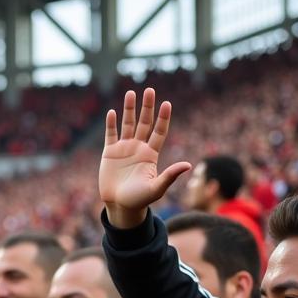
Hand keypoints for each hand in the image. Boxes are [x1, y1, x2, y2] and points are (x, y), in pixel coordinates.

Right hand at [98, 88, 191, 229]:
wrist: (119, 207)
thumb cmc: (139, 200)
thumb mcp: (156, 188)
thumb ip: (170, 175)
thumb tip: (188, 165)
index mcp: (151, 154)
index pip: (159, 132)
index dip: (163, 118)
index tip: (167, 104)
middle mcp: (138, 148)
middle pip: (144, 123)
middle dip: (147, 107)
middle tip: (150, 90)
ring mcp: (123, 149)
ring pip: (128, 124)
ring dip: (129, 109)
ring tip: (131, 93)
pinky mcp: (109, 153)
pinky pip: (110, 135)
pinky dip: (111, 124)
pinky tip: (112, 112)